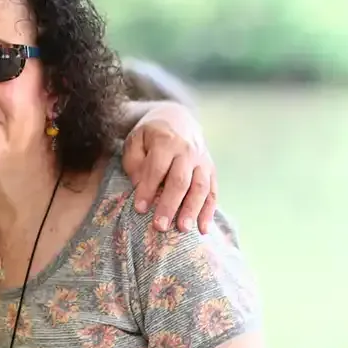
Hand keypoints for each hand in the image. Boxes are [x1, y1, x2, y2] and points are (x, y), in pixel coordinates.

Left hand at [124, 104, 215, 233]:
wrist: (178, 119)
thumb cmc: (150, 136)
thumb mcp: (135, 140)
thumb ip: (135, 162)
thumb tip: (140, 186)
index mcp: (166, 141)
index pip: (157, 168)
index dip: (148, 188)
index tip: (140, 209)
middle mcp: (188, 151)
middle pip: (180, 180)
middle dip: (170, 204)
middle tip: (160, 226)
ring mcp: (203, 161)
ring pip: (200, 187)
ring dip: (192, 210)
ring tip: (183, 229)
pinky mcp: (211, 170)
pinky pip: (213, 192)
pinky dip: (209, 211)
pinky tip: (203, 229)